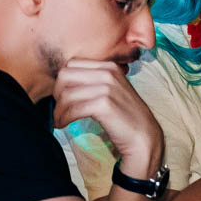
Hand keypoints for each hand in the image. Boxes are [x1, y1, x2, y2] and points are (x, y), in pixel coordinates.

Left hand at [53, 60, 162, 174]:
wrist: (144, 136)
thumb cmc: (125, 116)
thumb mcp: (112, 90)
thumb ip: (93, 81)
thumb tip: (62, 81)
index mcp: (109, 67)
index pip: (72, 64)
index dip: (62, 81)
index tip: (63, 96)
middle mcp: (108, 73)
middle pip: (65, 75)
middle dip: (57, 93)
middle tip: (60, 107)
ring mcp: (107, 88)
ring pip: (66, 94)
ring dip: (58, 110)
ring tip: (59, 119)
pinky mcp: (104, 105)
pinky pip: (73, 109)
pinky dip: (63, 118)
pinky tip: (63, 124)